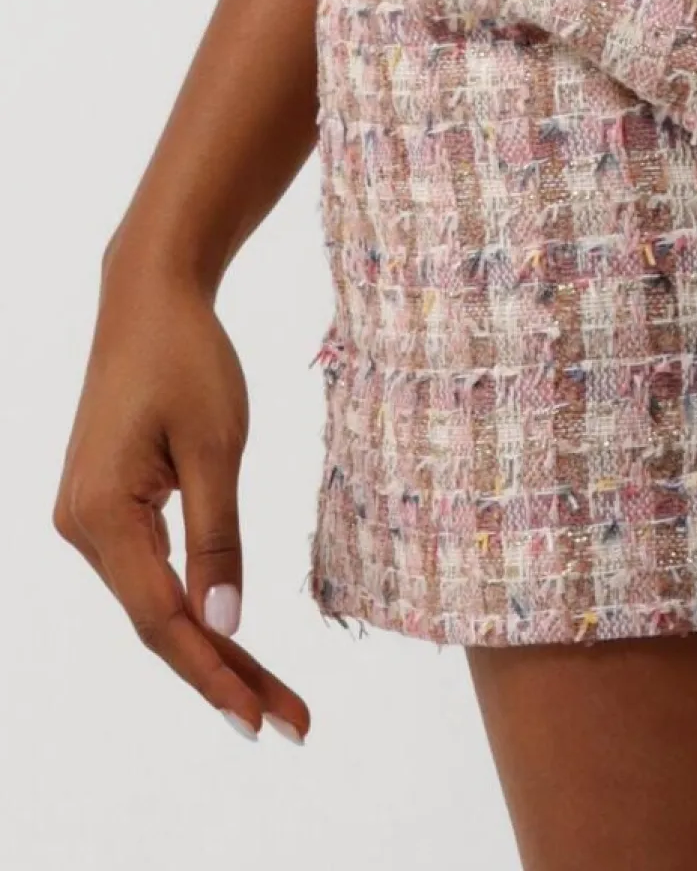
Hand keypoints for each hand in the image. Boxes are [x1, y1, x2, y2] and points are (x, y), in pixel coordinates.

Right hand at [52, 258, 309, 743]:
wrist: (149, 296)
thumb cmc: (189, 358)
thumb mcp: (217, 446)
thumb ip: (218, 540)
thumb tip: (222, 628)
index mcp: (101, 516)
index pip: (161, 622)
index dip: (213, 674)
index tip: (261, 720)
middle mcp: (81, 527)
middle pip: (158, 623)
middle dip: (226, 674)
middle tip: (293, 723)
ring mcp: (89, 517)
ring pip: (156, 603)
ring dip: (214, 647)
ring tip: (276, 695)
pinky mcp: (108, 504)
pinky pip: (152, 572)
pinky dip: (195, 606)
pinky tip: (231, 641)